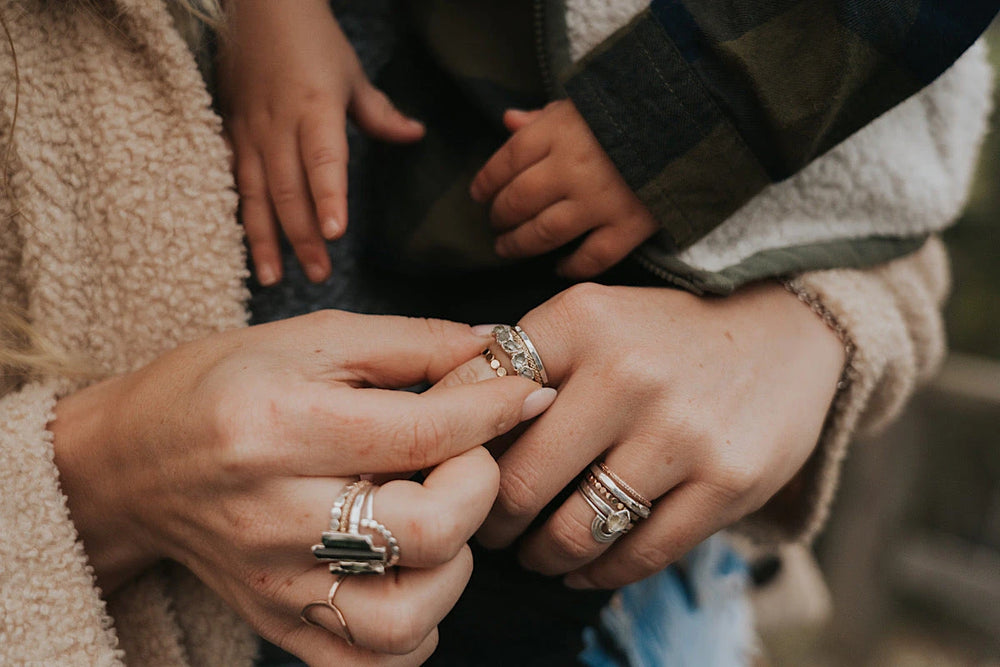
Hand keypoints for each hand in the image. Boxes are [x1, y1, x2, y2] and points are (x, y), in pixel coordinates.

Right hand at [51, 312, 552, 663]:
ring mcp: (275, 584)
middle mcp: (275, 516)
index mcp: (280, 427)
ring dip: (454, 564)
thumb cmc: (223, 384)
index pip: (424, 432)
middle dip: (480, 486)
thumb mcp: (312, 339)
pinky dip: (416, 629)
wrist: (135, 461)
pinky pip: (371, 664)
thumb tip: (497, 351)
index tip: (526, 392)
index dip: (494, 409)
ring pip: (408, 618)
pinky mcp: (277, 624)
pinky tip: (413, 574)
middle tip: (467, 457)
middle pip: (427, 531)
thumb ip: (411, 343)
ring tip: (436, 517)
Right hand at [218, 0, 423, 284]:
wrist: (258, 9)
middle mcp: (278, 126)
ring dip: (266, 241)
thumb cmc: (312, 41)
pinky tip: (245, 249)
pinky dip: (241, 219)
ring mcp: (250, 133)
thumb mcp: (352, 74)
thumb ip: (380, 114)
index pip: (323, 160)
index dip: (328, 197)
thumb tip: (416, 135)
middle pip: (289, 190)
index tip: (336, 233)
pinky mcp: (231, 136)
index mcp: (314, 109)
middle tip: (319, 275)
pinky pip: (234, 185)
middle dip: (303, 237)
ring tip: (274, 279)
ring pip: (256, 195)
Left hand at [437, 282, 844, 588]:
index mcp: (579, 320)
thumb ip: (519, 363)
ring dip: (540, 556)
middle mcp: (628, 372)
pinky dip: (597, 572)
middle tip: (489, 530)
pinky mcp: (728, 481)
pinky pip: (638, 554)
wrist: (785, 332)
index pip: (479, 404)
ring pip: (574, 531)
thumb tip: (437, 419)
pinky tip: (583, 567)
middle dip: (491, 522)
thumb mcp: (590, 318)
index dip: (454, 453)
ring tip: (534, 552)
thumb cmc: (661, 335)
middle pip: (518, 484)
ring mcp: (681, 431)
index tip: (452, 478)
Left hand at [469, 101, 657, 278]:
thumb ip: (544, 116)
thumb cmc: (631, 108)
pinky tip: (558, 268)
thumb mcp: (583, 101)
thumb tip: (508, 121)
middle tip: (495, 225)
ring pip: (544, 234)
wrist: (694, 118)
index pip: (506, 161)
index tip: (478, 194)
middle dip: (500, 216)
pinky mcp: (629, 225)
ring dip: (520, 245)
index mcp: (558, 132)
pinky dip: (570, 266)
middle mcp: (572, 168)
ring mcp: (600, 201)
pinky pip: (592, 257)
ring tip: (508, 248)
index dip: (486, 182)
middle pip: (518, 201)